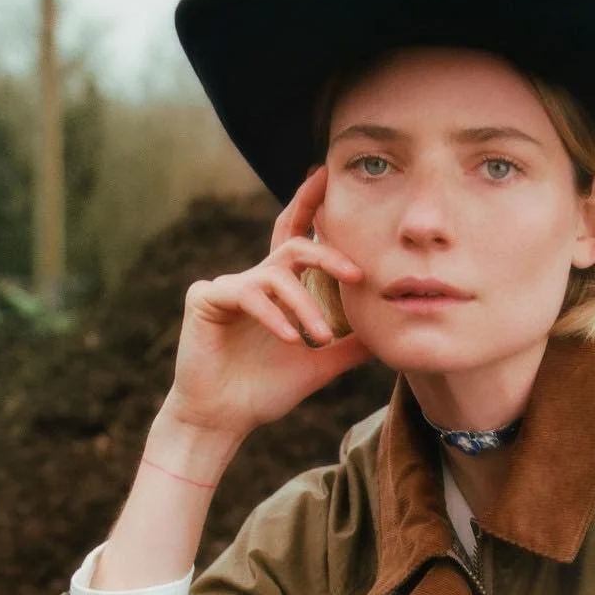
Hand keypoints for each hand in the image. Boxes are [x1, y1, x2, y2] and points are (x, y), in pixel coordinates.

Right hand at [165, 165, 372, 442]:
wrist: (223, 419)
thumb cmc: (265, 390)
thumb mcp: (320, 365)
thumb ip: (350, 345)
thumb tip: (389, 331)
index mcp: (277, 289)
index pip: (296, 237)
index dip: (309, 205)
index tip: (326, 175)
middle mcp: (253, 280)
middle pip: (293, 247)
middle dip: (327, 254)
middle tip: (356, 275)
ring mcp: (227, 287)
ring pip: (276, 276)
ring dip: (304, 306)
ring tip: (321, 337)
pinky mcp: (206, 299)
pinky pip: (246, 294)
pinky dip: (273, 315)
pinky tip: (291, 339)